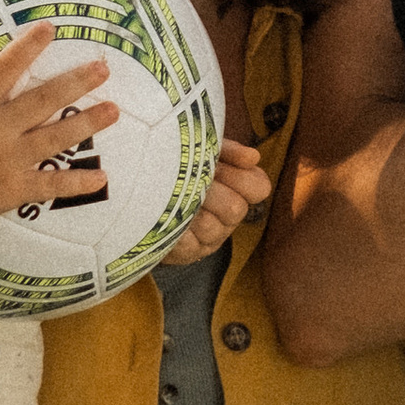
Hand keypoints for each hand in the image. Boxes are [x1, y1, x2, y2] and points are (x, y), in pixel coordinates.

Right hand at [0, 24, 117, 242]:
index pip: (4, 68)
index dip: (28, 47)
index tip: (50, 28)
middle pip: (43, 101)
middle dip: (76, 82)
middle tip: (104, 67)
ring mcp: (6, 163)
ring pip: (55, 139)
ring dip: (87, 123)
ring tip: (115, 110)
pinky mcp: (11, 191)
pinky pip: (50, 186)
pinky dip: (76, 183)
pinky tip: (102, 177)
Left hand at [163, 137, 273, 266]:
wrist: (144, 194)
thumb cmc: (180, 171)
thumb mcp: (203, 153)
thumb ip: (228, 151)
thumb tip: (253, 157)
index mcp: (239, 190)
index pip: (259, 188)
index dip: (240, 176)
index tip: (217, 165)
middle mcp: (230, 217)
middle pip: (235, 208)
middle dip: (210, 189)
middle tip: (189, 177)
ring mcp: (211, 238)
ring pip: (211, 227)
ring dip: (190, 208)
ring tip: (172, 195)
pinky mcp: (189, 253)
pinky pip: (187, 244)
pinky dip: (175, 228)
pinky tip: (163, 214)